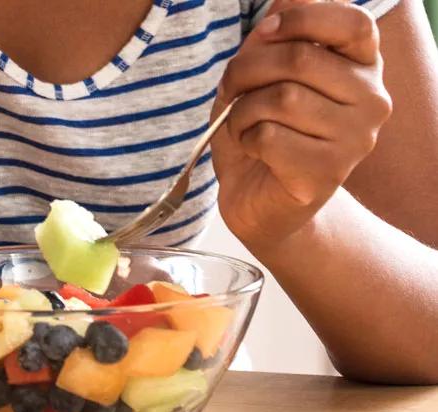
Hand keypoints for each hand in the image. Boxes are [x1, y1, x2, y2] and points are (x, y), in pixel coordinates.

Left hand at [210, 0, 391, 251]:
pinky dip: (245, 138)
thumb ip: (274, 38)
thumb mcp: (261, 78)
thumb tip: (284, 1)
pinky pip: (270, 136)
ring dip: (242, 110)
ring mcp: (355, 139)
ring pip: (282, 98)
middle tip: (230, 90)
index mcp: (362, 67)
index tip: (265, 32)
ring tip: (242, 125)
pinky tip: (252, 149)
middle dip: (246, 69)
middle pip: (299, 58)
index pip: (352, 22)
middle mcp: (371, 100)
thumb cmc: (263, 132)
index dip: (302, 17)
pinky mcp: (327, 173)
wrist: (261, 202)